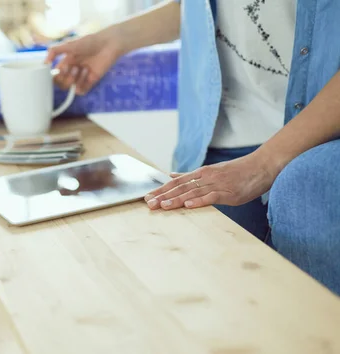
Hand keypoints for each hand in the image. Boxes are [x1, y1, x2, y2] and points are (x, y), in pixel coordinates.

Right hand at [44, 28, 122, 94]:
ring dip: (75, 80)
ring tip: (84, 68)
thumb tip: (44, 63)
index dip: (56, 76)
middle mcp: (72, 71)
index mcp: (66, 62)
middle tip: (74, 68)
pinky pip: (82, 91)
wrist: (108, 44)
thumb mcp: (70, 44)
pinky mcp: (91, 81)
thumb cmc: (90, 42)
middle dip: (65, 78)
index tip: (60, 69)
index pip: (55, 75)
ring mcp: (82, 77)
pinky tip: (88, 74)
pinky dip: (82, 86)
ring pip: (71, 88)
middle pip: (62, 84)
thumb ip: (55, 51)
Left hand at [144, 153, 277, 210]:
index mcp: (200, 173)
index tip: (147, 197)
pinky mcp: (228, 192)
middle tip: (148, 204)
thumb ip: (191, 175)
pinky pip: (211, 197)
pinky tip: (188, 205)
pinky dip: (199, 201)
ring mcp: (217, 184)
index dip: (161, 190)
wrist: (261, 166)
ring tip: (162, 205)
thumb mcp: (211, 171)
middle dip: (163, 196)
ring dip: (176, 199)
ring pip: (192, 192)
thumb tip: (171, 175)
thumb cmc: (237, 171)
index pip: (176, 182)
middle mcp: (205, 177)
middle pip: (180, 187)